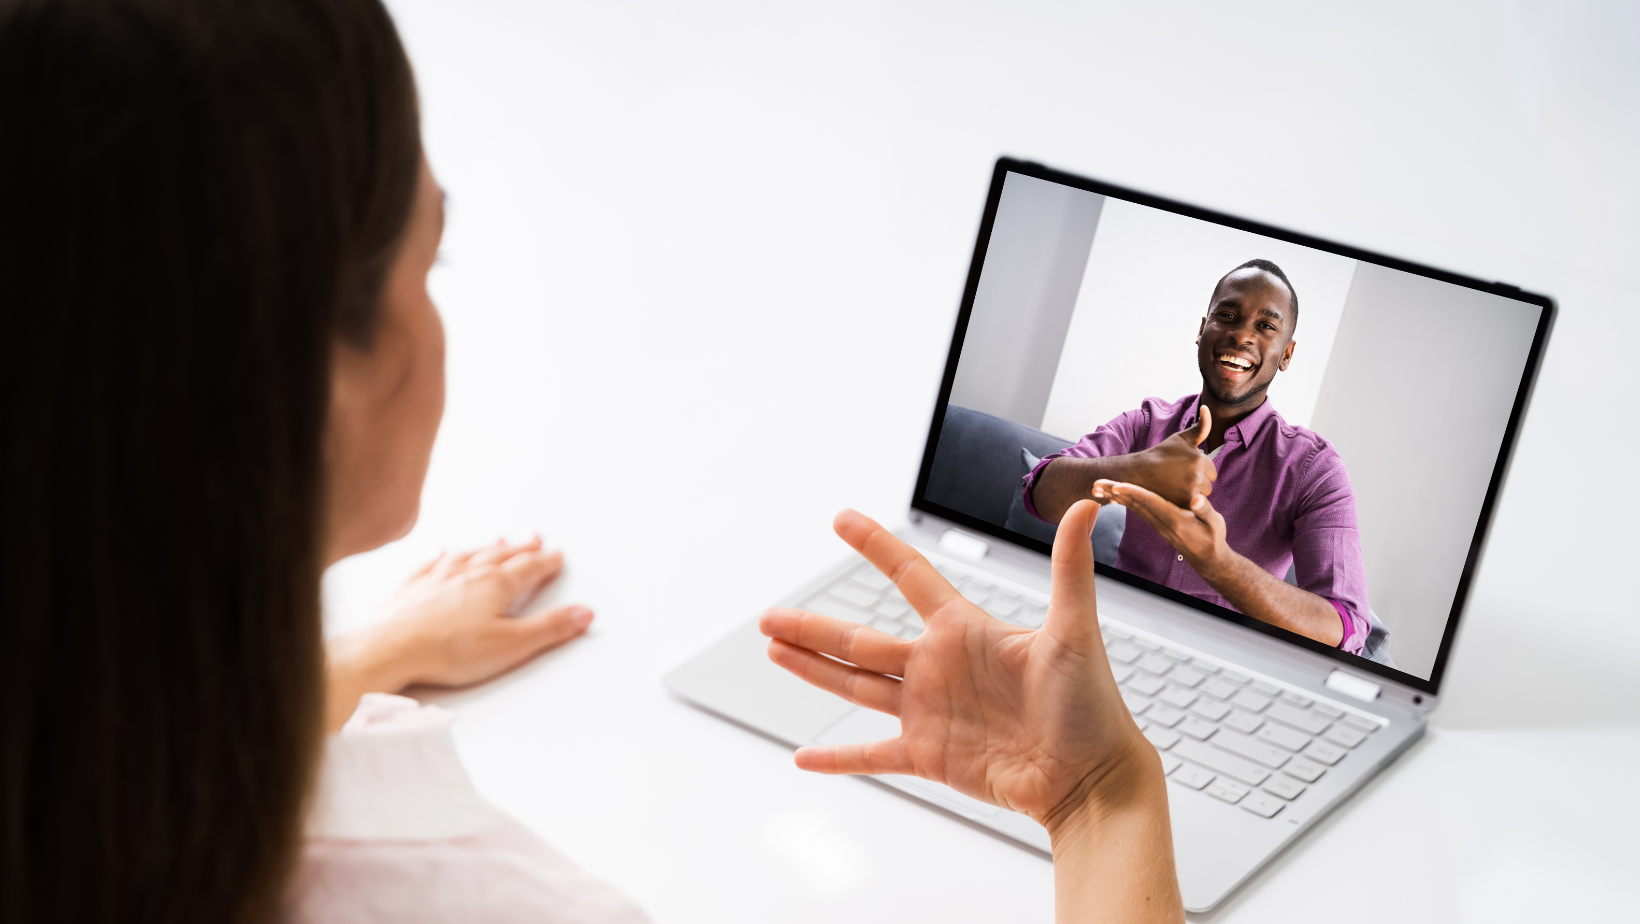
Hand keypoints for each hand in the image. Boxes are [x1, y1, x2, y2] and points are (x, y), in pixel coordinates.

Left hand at [325, 536, 591, 729]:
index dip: (547, 562)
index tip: (557, 556)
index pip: (530, 568)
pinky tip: (443, 553)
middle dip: (522, 547)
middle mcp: (467, 573)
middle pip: (502, 555)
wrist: (391, 649)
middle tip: (535, 538)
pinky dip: (442, 557)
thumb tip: (582, 614)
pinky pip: (431, 564)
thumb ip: (550, 628)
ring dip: (487, 547)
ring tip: (498, 540)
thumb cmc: (448, 649)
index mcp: (496, 585)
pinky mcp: (411, 588)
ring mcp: (437, 578)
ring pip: (469, 555)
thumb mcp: (513, 645)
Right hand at [759, 502, 1155, 834]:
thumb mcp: (1075, 631)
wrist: (1092, 778)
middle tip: (768, 615)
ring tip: (773, 651)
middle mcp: (938, 666)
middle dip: (812, 626)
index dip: (875, 546)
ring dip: (813, 669)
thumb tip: (1084, 505)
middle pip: (860, 639)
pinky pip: (872, 754)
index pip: (910, 575)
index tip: (842, 518)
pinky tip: (804, 757)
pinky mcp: (929, 756)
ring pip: (855, 685)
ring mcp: (929, 712)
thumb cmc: (1093, 704)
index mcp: (964, 630)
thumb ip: (1070, 568)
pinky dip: (838, 756)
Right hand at [1095, 406, 1214, 507]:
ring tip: (1175, 487)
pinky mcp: (1182, 505)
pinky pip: (1194, 507)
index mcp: (1199, 459)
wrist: (1137, 474)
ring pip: (1202, 496)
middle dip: (1197, 483)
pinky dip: (1187, 504)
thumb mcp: (1180, 439)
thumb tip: (1207, 408)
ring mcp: (1190, 492)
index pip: (1211, 471)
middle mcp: (1197, 476)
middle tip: (1177, 478)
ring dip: (1193, 494)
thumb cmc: (1160, 455)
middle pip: (1209, 485)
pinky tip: (1174, 496)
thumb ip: (1200, 427)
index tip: (1182, 469)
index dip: (1198, 471)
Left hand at [1097, 480, 1228, 577]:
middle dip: (1115, 493)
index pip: (1151, 503)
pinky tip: (1113, 494)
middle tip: (1096, 483)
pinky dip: (1124, 501)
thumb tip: (1196, 500)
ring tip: (1098, 487)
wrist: (1208, 559)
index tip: (1118, 485)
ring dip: (1115, 496)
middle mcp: (1162, 522)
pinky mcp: (1157, 523)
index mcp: (1175, 519)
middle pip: (1135, 504)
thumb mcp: (1215, 523)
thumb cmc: (1213, 539)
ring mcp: (1158, 523)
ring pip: (1133, 507)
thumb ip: (1205, 511)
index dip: (1134, 493)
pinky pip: (1137, 509)